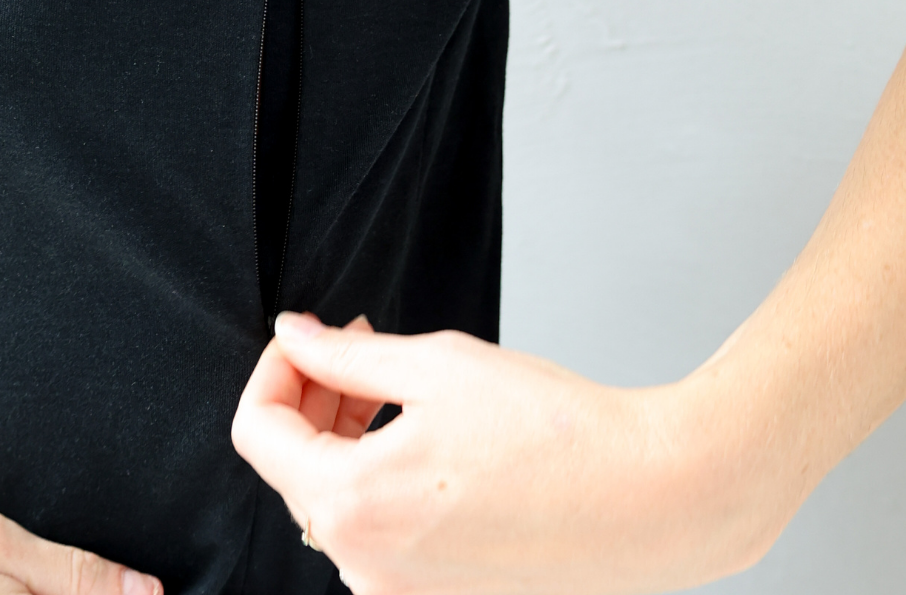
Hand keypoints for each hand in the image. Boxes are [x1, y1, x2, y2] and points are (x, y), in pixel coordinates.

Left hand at [232, 313, 776, 594]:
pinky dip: (379, 477)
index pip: (256, 430)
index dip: (275, 368)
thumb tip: (293, 335)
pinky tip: (422, 438)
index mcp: (352, 504)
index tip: (307, 337)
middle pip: (292, 467)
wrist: (649, 498)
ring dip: (343, 436)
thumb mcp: (433, 365)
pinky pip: (377, 532)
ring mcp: (400, 593)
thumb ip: (345, 353)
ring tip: (394, 386)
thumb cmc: (553, 432)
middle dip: (312, 396)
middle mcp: (364, 566)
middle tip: (358, 345)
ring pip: (334, 500)